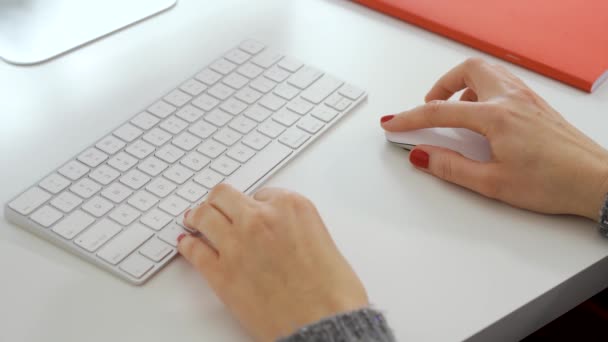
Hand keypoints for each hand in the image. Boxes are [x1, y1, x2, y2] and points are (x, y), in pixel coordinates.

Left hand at [178, 184, 367, 341]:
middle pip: (224, 196)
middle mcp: (261, 218)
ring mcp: (237, 243)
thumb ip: (296, 228)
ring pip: (204, 216)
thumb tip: (281, 234)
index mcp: (292, 207)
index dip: (253, 204)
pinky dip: (188, 245)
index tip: (248, 210)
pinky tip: (187, 244)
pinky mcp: (221, 272)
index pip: (260, 193)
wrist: (323, 323)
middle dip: (219, 201)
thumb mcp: (323, 241)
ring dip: (198, 216)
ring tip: (194, 219)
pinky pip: (194, 250)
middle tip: (215, 206)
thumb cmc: (333, 292)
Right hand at [381, 58, 607, 219]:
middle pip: (467, 71)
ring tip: (454, 111)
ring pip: (486, 72)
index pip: (440, 112)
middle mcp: (511, 99)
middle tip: (427, 108)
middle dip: (440, 86)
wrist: (595, 182)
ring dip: (462, 86)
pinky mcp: (537, 104)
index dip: (410, 118)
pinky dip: (482, 90)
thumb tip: (423, 156)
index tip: (393, 124)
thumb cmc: (553, 182)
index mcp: (496, 117)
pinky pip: (502, 83)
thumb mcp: (492, 183)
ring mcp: (527, 98)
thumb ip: (452, 167)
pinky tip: (483, 116)